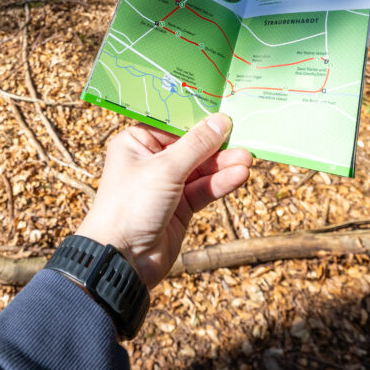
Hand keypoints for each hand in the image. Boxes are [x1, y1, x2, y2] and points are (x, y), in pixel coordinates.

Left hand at [75, 113, 251, 288]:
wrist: (122, 259)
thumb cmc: (131, 205)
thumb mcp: (165, 169)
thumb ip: (196, 145)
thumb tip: (221, 120)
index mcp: (137, 142)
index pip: (173, 123)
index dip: (199, 118)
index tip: (226, 110)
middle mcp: (151, 160)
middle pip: (191, 146)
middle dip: (217, 144)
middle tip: (244, 137)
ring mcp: (167, 184)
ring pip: (201, 169)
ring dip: (224, 164)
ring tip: (248, 158)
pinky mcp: (180, 207)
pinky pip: (204, 189)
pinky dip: (221, 183)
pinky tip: (239, 175)